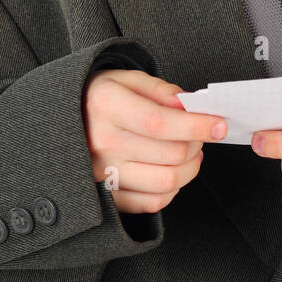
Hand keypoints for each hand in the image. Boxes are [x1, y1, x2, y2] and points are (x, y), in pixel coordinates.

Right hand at [82, 68, 226, 213]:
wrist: (62, 121)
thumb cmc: (99, 98)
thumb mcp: (125, 79)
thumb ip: (160, 89)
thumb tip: (189, 106)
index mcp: (105, 106)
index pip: (160, 123)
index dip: (197, 126)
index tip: (219, 124)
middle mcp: (101, 143)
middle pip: (170, 154)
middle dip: (198, 144)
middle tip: (201, 134)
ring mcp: (102, 174)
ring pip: (166, 181)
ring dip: (191, 168)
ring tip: (191, 153)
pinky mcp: (107, 196)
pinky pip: (152, 203)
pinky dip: (172, 189)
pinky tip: (172, 170)